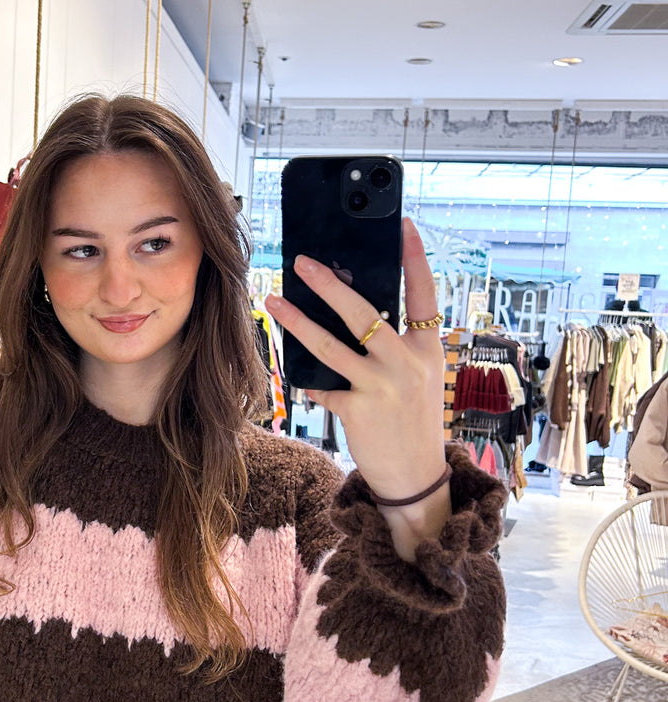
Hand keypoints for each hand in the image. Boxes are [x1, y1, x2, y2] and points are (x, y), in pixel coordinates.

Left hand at [265, 218, 449, 557]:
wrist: (415, 476)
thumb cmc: (412, 420)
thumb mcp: (418, 378)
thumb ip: (394, 346)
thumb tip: (352, 312)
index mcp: (428, 349)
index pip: (425, 293)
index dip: (415, 257)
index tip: (403, 225)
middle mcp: (406, 363)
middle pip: (364, 312)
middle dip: (329, 284)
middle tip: (303, 262)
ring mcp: (381, 386)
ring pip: (329, 345)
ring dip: (296, 321)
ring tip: (273, 302)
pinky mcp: (356, 410)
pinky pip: (322, 385)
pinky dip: (309, 379)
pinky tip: (298, 373)